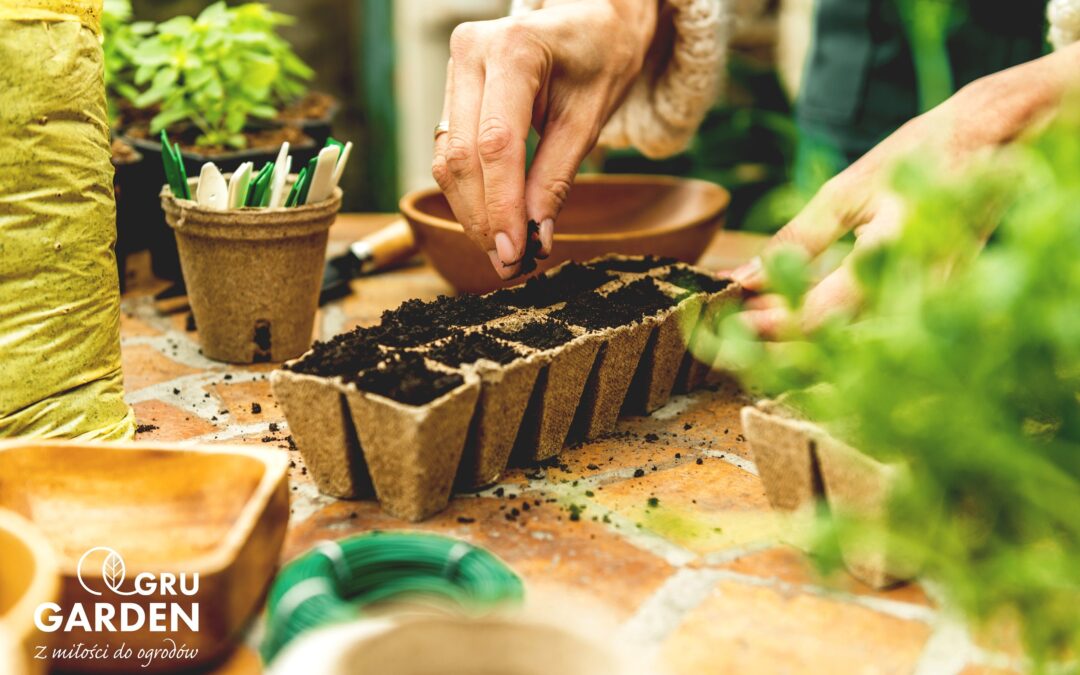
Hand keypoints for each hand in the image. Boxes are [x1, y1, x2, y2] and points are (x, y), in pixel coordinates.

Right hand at [432, 0, 656, 277]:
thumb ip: (557, 177)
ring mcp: (455, 67)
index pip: (496, 145)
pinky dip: (470, 192)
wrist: (591, 16)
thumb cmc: (599, 56)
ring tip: (502, 250)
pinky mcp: (452, 87)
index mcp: (514, 49)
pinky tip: (492, 221)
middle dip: (483, 219)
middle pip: (463, 157)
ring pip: (448, 158)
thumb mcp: (589, 118)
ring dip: (471, 212)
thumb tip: (535, 236)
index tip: (515, 253)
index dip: (501, 207)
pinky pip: (451, 150)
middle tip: (508, 264)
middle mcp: (471, 52)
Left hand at [731, 48, 1075, 336]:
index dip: (769, 327)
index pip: (820, 318)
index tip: (728, 322)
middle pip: (837, 353)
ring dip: (807, 357)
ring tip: (762, 337)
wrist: (998, 143)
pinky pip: (883, 346)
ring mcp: (937, 309)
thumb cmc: (918, 156)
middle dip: (780, 354)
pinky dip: (839, 346)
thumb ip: (796, 241)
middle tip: (734, 340)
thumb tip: (743, 279)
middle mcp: (920, 294)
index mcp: (894, 254)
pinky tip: (806, 332)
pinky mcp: (942, 313)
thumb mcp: (847, 192)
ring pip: (860, 358)